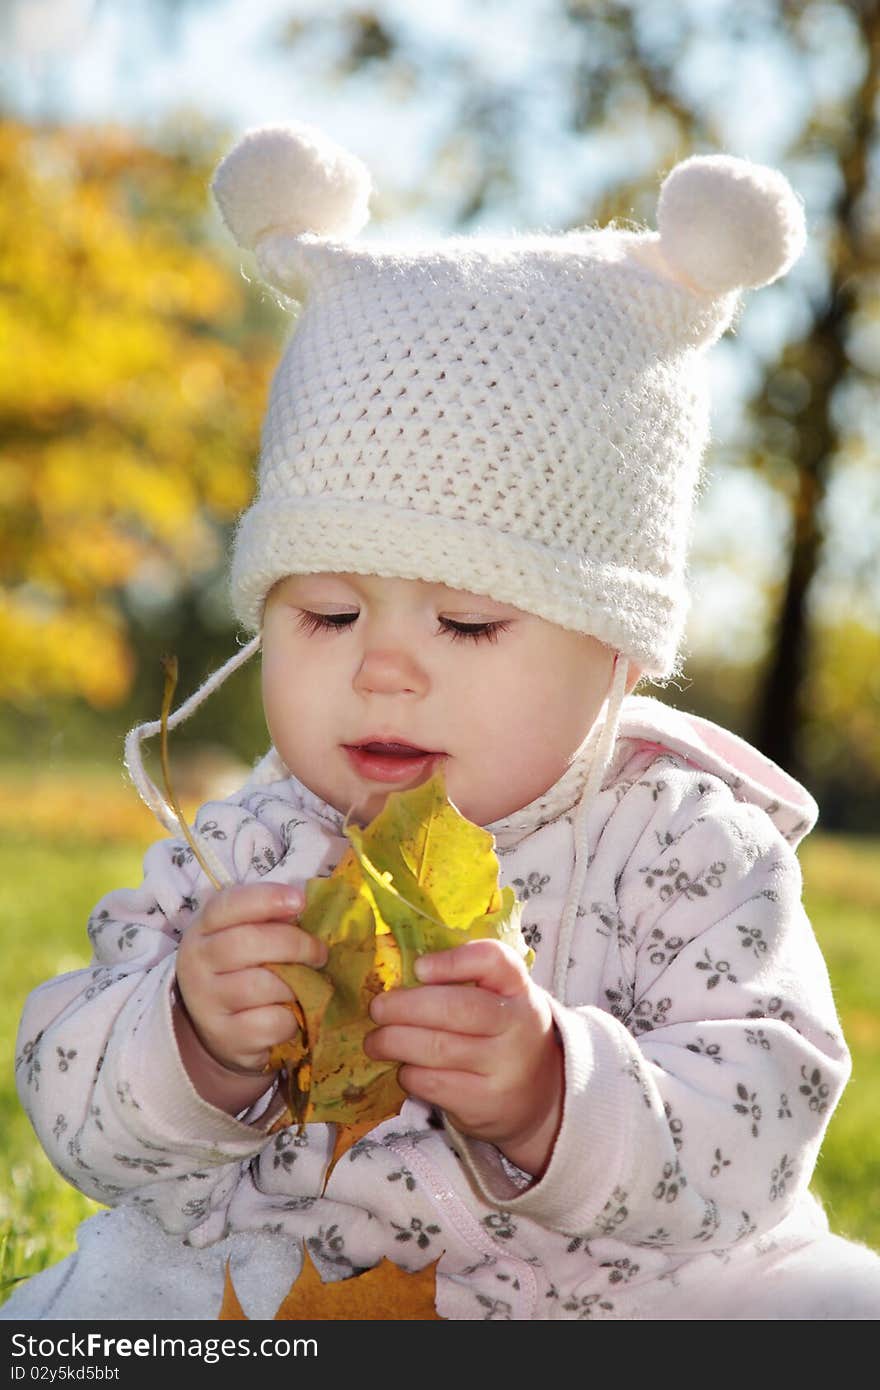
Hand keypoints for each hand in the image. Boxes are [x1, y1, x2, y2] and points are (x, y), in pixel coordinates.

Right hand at [175, 882, 326, 1077]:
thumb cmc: (244, 970)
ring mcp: (207, 1002)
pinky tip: (290, 1014)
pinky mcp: (225, 1036)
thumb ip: (271, 920)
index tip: (300, 901)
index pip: (227, 905)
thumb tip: (304, 906)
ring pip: (261, 986)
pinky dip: (290, 1018)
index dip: (266, 898)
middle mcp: (196, 962)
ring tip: (305, 985)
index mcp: (203, 928)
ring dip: (295, 984)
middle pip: (247, 943)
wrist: (221, 1029)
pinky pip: (270, 1022)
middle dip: (294, 944)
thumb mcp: (247, 938)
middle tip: (319, 952)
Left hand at [365, 939, 563, 1177]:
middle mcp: (519, 1025)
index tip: (418, 967)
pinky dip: (409, 1073)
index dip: (452, 961)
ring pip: (438, 1048)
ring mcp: (505, 1068)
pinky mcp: (485, 1104)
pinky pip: (433, 1083)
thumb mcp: (498, 999)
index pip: (494, 960)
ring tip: (376, 1041)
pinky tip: (404, 1067)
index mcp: (519, 988)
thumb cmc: (500, 1034)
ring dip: (395, 1042)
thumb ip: (462, 979)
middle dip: (406, 1006)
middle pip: (457, 1008)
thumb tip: (399, 974)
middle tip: (377, 1009)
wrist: (538, 1099)